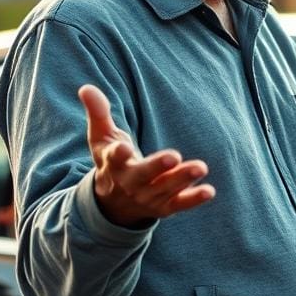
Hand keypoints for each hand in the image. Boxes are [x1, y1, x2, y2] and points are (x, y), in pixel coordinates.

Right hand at [78, 85, 214, 227]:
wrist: (113, 204)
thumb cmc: (111, 161)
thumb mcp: (101, 139)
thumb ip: (98, 114)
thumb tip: (86, 88)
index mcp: (113, 165)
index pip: (114, 159)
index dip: (118, 154)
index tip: (123, 147)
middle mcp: (130, 183)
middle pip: (143, 175)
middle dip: (157, 166)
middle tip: (174, 156)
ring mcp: (148, 197)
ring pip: (165, 189)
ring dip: (183, 179)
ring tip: (201, 167)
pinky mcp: (164, 207)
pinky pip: (179, 204)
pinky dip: (193, 198)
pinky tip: (209, 191)